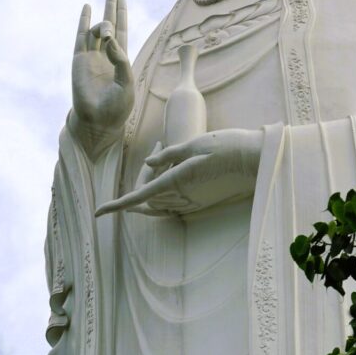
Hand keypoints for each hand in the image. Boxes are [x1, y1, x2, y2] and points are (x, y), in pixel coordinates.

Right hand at [70, 0, 133, 155]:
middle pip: (109, 25)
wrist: (99, 120)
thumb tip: (110, 41)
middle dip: (111, 7)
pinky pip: (81, 37)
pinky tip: (87, 8)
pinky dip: (84, 22)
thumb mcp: (127, 82)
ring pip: (97, 31)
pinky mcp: (79, 60)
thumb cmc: (117, 106)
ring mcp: (91, 56)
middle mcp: (105, 55)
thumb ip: (121, 61)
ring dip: (103, 21)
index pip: (121, 32)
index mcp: (120, 60)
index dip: (121, 16)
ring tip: (106, 25)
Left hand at [95, 128, 263, 216]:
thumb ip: (169, 154)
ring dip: (155, 182)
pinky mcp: (203, 201)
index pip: (141, 195)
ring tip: (168, 150)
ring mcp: (195, 200)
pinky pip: (175, 203)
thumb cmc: (227, 146)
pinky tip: (170, 174)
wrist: (256, 160)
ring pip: (161, 200)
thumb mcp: (195, 143)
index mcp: (178, 179)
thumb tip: (149, 160)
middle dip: (144, 177)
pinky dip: (165, 191)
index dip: (118, 204)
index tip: (99, 211)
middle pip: (149, 195)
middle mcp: (184, 195)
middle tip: (160, 146)